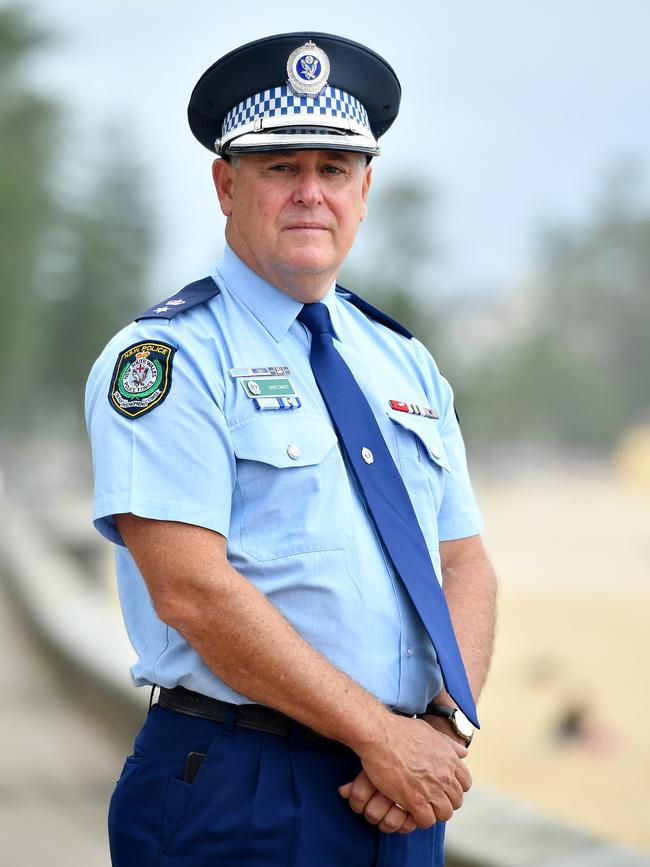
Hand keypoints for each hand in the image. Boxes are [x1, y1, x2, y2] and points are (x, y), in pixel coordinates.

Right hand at [347, 714, 471, 827]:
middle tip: (430, 799)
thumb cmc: (400, 731)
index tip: (443, 788)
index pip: (465, 783)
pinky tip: (410, 811)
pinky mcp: (415, 800)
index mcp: (450, 759)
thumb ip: (448, 744)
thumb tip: (463, 752)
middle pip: (456, 801)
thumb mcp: (429, 732)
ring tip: (421, 807)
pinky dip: (420, 819)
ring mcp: (431, 789)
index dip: (455, 788)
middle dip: (445, 801)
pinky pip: (426, 820)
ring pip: (444, 814)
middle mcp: (445, 775)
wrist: (380, 735)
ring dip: (433, 812)